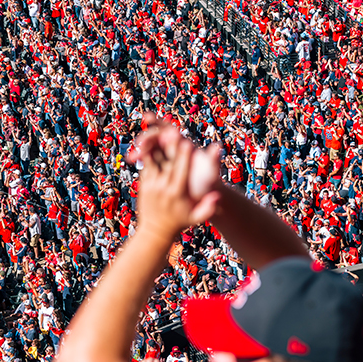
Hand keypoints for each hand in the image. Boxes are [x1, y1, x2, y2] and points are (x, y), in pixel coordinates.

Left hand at [131, 114, 222, 238]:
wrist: (155, 231)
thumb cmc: (179, 222)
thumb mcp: (195, 218)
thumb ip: (208, 208)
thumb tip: (219, 197)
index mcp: (177, 193)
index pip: (181, 171)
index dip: (183, 157)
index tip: (187, 142)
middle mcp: (162, 187)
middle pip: (166, 163)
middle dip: (170, 146)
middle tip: (173, 130)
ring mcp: (151, 185)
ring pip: (152, 161)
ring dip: (156, 145)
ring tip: (160, 130)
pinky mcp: (143, 184)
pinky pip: (146, 165)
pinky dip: (149, 153)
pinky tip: (153, 140)